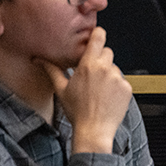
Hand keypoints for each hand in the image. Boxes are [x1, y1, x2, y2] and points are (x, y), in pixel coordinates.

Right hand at [35, 27, 130, 153]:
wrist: (94, 130)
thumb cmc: (77, 112)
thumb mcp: (61, 89)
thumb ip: (51, 70)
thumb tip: (38, 59)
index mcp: (88, 65)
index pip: (99, 37)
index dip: (98, 34)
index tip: (96, 35)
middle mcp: (105, 69)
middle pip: (107, 52)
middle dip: (100, 59)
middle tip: (92, 75)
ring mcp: (118, 78)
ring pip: (115, 68)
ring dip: (109, 74)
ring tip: (99, 91)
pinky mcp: (127, 88)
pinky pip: (123, 81)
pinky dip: (117, 87)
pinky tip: (107, 97)